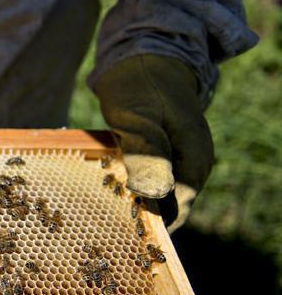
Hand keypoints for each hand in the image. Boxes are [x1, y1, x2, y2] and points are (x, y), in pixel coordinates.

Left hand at [94, 55, 212, 231]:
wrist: (142, 58)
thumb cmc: (140, 85)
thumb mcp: (138, 118)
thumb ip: (147, 155)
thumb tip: (155, 195)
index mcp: (195, 160)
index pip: (178, 209)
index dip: (151, 225)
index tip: (120, 236)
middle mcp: (192, 165)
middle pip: (169, 206)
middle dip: (140, 218)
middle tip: (102, 228)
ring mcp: (179, 160)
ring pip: (158, 195)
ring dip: (133, 204)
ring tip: (99, 213)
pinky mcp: (163, 155)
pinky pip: (149, 180)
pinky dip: (130, 187)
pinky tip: (104, 190)